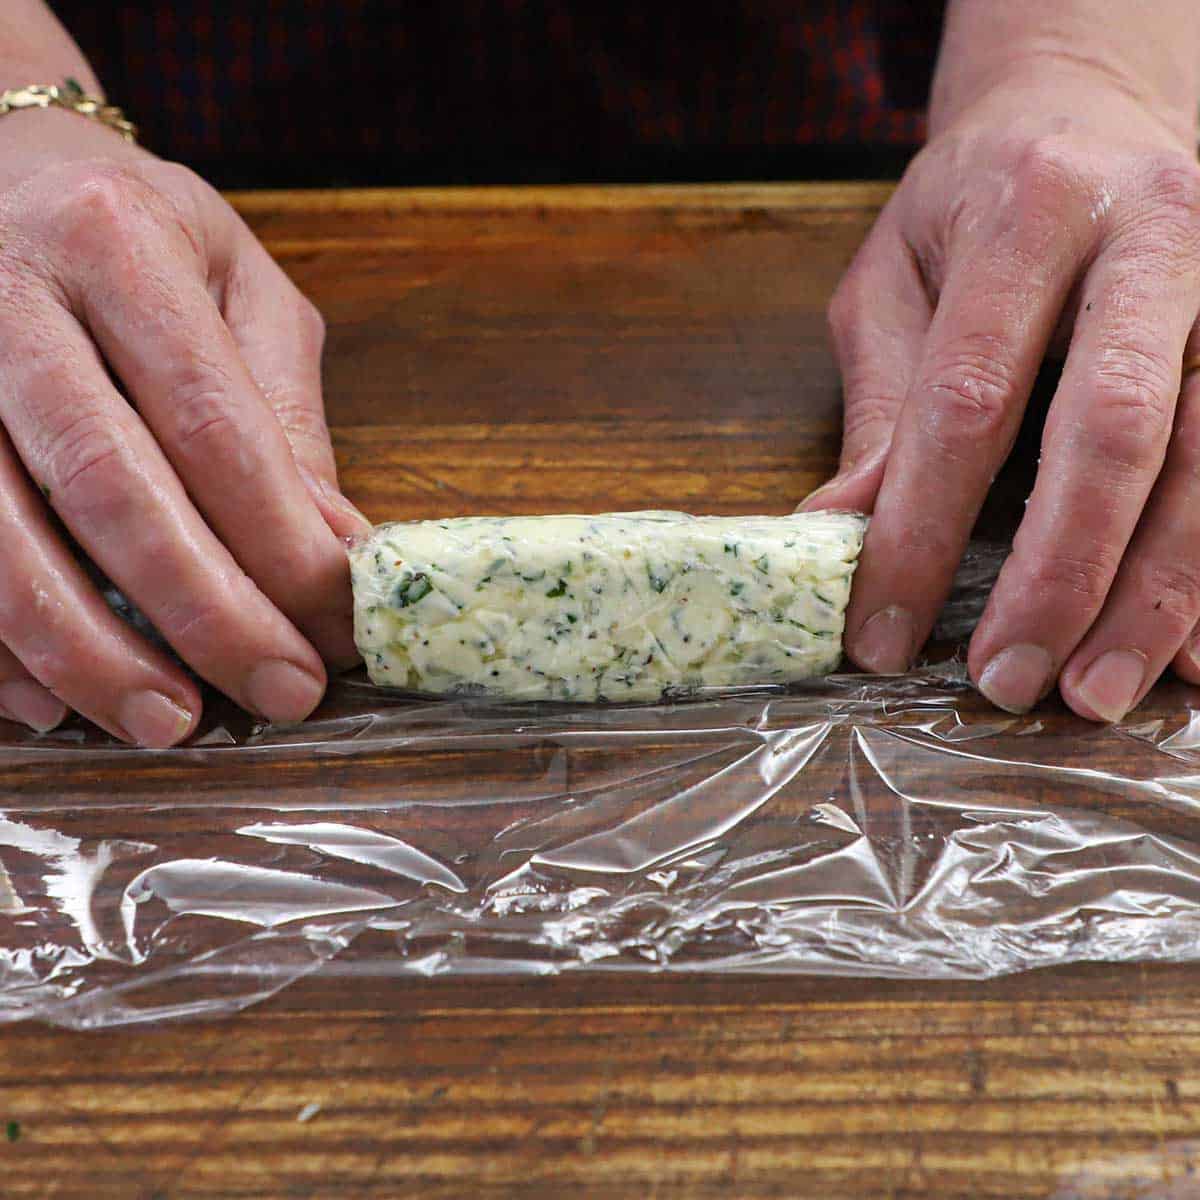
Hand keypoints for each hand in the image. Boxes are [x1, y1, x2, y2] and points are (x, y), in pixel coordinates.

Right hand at [0, 110, 368, 744]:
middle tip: (272, 694)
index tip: (333, 628)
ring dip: (84, 651)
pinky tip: (47, 701)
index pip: (213, 424)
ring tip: (164, 721)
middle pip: (109, 484)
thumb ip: (284, 417)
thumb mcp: (237, 286)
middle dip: (200, 611)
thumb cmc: (135, 229)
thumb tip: (337, 553)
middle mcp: (4, 294)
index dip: (278, 542)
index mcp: (118, 243)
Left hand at [802, 63, 1199, 723]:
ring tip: (1094, 694)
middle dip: (1057, 575)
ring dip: (1157, 597)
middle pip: (1113, 432)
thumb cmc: (974, 203)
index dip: (920, 531)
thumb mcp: (895, 278)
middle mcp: (1152, 240)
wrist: (1093, 110)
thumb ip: (880, 404)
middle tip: (1006, 680)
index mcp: (1029, 215)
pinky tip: (1193, 657)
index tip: (879, 633)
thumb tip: (836, 535)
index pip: (968, 400)